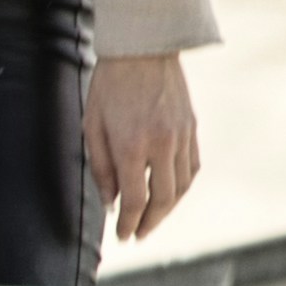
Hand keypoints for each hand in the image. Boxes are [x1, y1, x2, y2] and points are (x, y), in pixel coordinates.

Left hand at [83, 52, 201, 243]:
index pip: (135, 199)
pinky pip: (193, 167)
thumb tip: (111, 202)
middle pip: (162, 199)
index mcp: (132, 145)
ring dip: (168, 209)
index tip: (123, 236)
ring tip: (153, 219)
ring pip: (182, 187)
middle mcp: (162, 144)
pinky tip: (170, 193)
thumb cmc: (109, 86)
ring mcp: (182, 136)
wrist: (143, 49)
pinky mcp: (192, 128)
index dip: (129, 223)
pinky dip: (182, 186)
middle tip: (138, 235)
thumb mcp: (92, 126)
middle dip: (150, 223)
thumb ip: (101, 167)